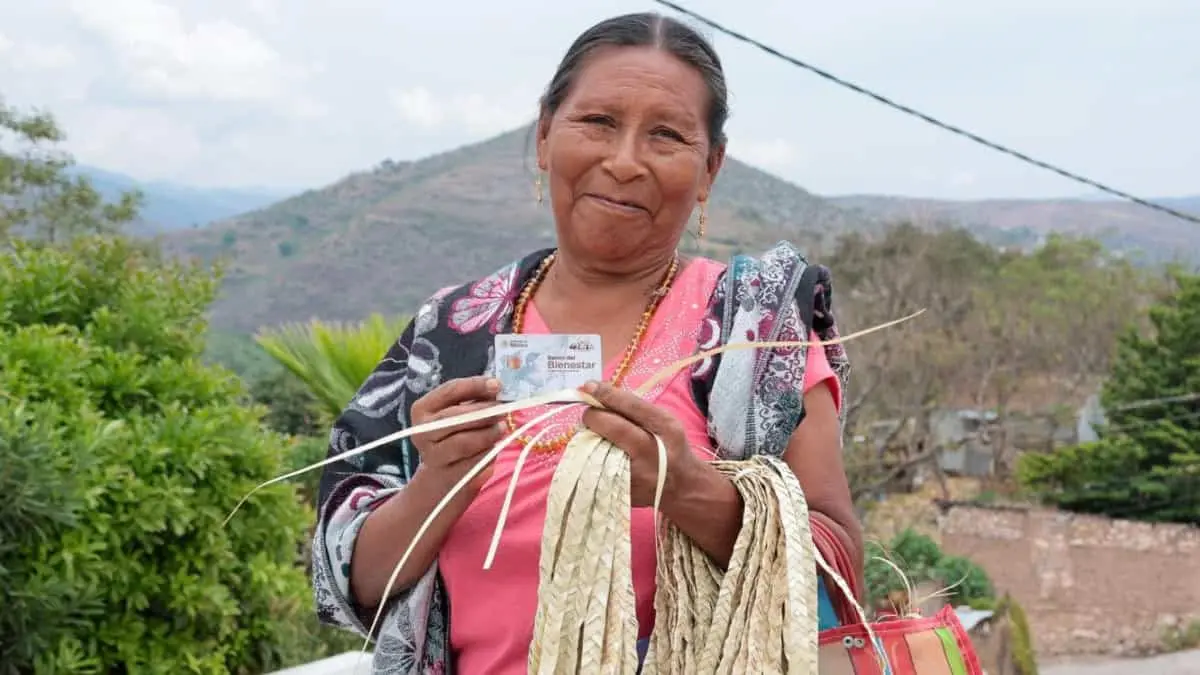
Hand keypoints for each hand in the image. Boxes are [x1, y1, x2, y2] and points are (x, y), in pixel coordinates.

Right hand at [410, 376, 504, 491]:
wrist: (442, 471)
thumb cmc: (454, 433)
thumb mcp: (459, 410)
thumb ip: (475, 397)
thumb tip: (496, 388)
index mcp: (423, 408)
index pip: (450, 391)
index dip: (475, 385)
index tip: (498, 385)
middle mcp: (422, 432)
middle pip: (454, 418)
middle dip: (483, 412)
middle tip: (503, 410)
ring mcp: (433, 456)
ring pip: (463, 443)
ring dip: (487, 434)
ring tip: (502, 428)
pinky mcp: (448, 475)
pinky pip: (472, 462)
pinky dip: (487, 453)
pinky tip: (494, 447)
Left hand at [578, 381, 701, 507]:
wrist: (683, 486)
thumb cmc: (669, 447)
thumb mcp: (664, 422)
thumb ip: (635, 408)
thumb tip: (596, 392)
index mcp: (666, 428)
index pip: (632, 406)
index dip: (607, 395)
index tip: (589, 386)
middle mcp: (653, 452)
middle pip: (613, 427)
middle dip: (594, 416)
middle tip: (590, 415)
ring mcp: (638, 475)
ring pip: (600, 448)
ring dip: (591, 437)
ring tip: (597, 435)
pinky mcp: (624, 491)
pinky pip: (599, 468)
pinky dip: (593, 457)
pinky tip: (600, 454)